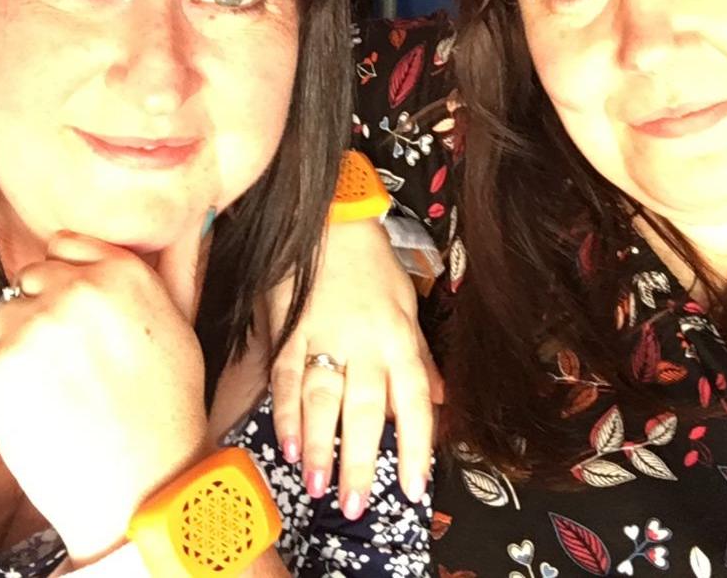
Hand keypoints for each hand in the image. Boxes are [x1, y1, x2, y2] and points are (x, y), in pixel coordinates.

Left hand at [0, 232, 209, 564]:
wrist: (143, 486)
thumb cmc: (168, 407)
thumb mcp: (183, 324)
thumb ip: (179, 265)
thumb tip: (199, 212)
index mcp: (123, 271)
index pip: (62, 246)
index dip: (69, 285)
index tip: (86, 325)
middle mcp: (77, 288)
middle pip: (27, 281)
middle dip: (41, 317)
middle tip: (77, 368)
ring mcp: (34, 326)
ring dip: (18, 350)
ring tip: (61, 393)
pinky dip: (4, 392)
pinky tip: (44, 415)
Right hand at [266, 219, 441, 518]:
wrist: (330, 219)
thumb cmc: (373, 264)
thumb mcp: (408, 304)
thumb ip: (421, 357)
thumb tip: (439, 398)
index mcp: (400, 339)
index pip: (414, 402)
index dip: (415, 448)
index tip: (412, 488)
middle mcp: (366, 343)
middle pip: (366, 411)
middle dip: (360, 462)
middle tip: (355, 506)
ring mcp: (325, 336)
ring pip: (324, 400)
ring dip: (321, 446)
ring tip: (319, 486)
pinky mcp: (289, 330)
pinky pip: (287, 377)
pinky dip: (287, 412)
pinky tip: (289, 444)